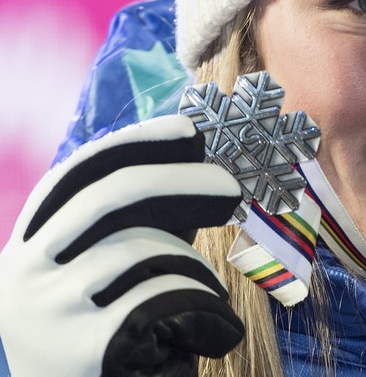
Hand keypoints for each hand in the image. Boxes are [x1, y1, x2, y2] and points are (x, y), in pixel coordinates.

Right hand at [0, 115, 243, 375]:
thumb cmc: (113, 341)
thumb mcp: (107, 279)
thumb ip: (132, 229)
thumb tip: (196, 169)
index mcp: (27, 249)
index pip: (73, 175)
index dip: (132, 143)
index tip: (188, 128)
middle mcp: (22, 274)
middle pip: (108, 196)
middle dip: (182, 182)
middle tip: (234, 186)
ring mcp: (46, 312)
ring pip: (143, 248)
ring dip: (194, 267)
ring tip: (207, 294)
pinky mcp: (83, 347)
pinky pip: (163, 295)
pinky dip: (200, 306)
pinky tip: (207, 332)